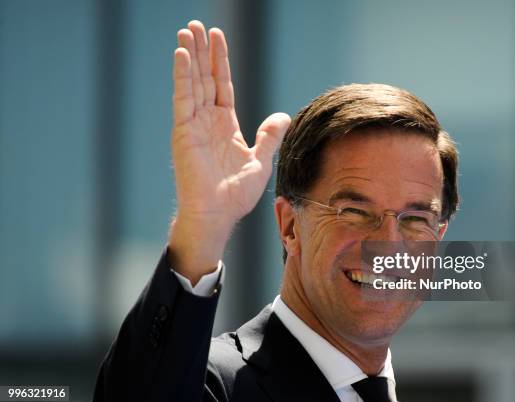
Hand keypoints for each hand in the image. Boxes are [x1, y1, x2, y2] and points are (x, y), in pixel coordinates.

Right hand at [168, 21, 290, 281]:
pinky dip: (182, 75)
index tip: (217, 36)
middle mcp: (207, 121)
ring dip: (190, 56)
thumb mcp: (260, 161)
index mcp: (225, 126)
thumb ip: (269, 137)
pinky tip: (182, 54)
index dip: (220, 61)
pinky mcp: (183, 131)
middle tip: (196, 24)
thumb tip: (284, 116)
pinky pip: (183, 98)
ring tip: (187, 30)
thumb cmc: (236, 194)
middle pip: (205, 78)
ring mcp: (193, 125)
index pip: (222, 85)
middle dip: (202, 51)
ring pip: (192, 82)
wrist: (218, 214)